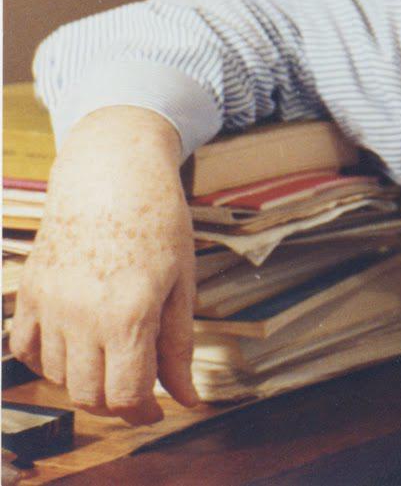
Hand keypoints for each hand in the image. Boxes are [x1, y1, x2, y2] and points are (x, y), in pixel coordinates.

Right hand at [9, 105, 200, 423]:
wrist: (111, 174)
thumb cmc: (159, 223)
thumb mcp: (183, 282)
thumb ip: (179, 345)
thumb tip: (187, 398)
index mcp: (129, 314)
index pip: (125, 395)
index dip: (143, 412)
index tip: (156, 409)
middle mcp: (82, 316)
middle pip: (89, 395)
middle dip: (116, 401)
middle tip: (138, 387)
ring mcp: (49, 305)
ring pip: (59, 377)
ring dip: (86, 380)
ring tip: (114, 355)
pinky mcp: (29, 293)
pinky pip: (26, 349)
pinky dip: (48, 360)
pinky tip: (76, 344)